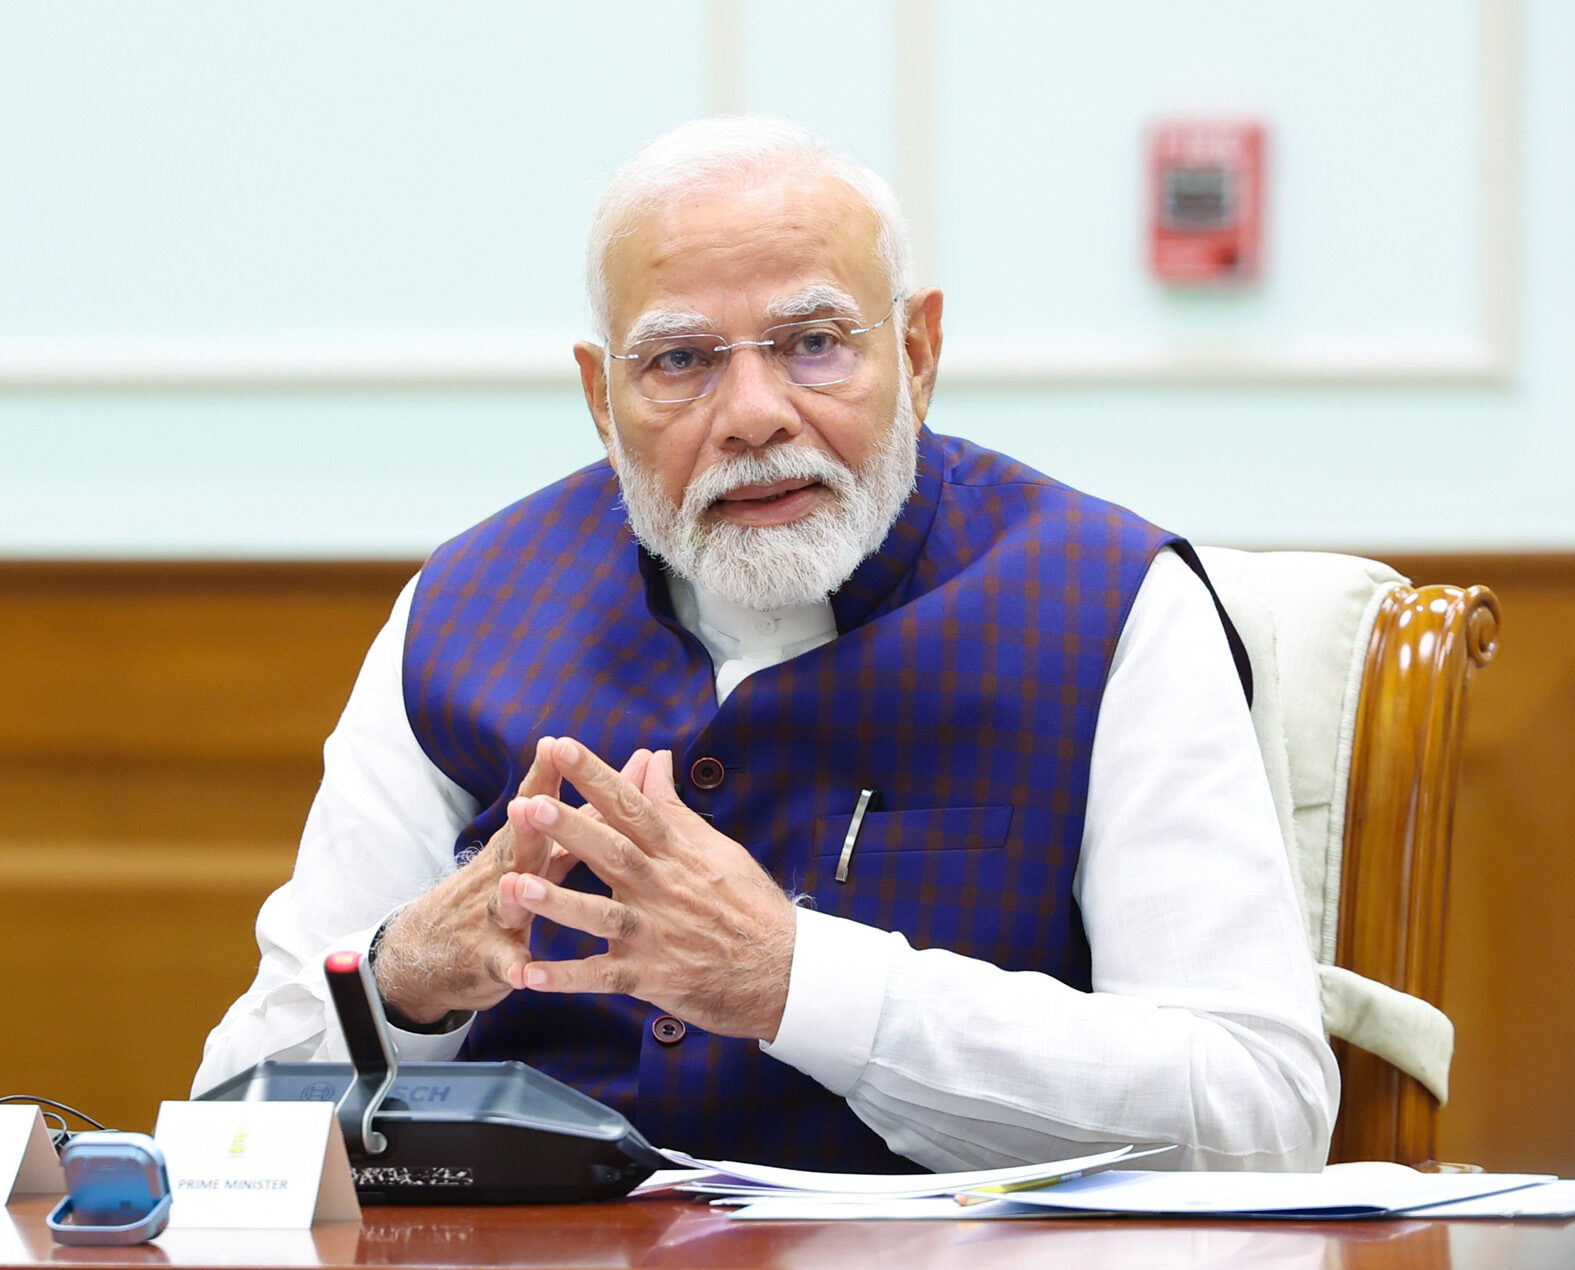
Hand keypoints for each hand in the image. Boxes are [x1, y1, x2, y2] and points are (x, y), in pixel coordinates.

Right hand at [372, 736, 574, 1023]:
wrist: (429, 950)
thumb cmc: (502, 886)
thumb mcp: (536, 849)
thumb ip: (583, 815)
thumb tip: (631, 770)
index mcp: (522, 844)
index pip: (533, 805)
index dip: (543, 777)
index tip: (554, 746)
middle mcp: (504, 872)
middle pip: (516, 845)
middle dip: (524, 826)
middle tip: (530, 807)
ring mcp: (493, 916)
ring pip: (505, 902)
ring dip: (515, 895)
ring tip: (518, 888)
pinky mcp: (488, 959)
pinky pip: (502, 964)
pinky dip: (512, 967)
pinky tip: (521, 973)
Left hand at [497, 737, 797, 1041]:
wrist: (786, 971)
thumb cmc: (749, 905)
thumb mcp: (717, 847)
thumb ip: (673, 806)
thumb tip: (653, 757)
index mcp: (677, 852)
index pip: (632, 805)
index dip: (596, 775)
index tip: (560, 747)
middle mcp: (663, 888)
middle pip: (612, 852)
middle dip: (569, 829)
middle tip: (528, 806)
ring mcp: (655, 934)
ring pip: (600, 915)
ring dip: (556, 902)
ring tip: (513, 886)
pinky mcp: (651, 977)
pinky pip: (601, 978)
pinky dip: (564, 978)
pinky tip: (526, 974)